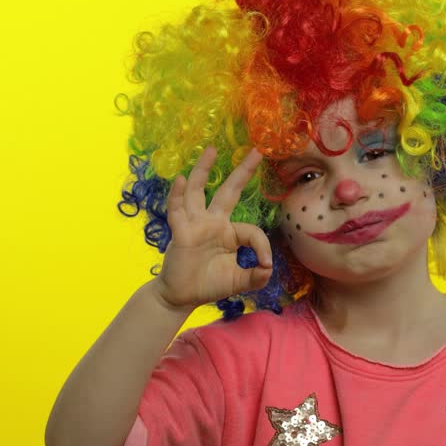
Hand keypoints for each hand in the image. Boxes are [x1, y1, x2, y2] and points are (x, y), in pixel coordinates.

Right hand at [152, 146, 272, 311]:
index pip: (252, 230)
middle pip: (229, 191)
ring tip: (211, 149)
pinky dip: (177, 195)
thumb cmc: (209, 284)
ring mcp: (195, 224)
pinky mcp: (180, 232)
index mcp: (229, 232)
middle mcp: (213, 222)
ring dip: (203, 170)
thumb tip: (268, 268)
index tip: (265, 264)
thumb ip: (256, 276)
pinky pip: (177, 211)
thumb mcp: (239, 282)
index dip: (262, 246)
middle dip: (242, 171)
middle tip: (256, 150)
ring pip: (199, 192)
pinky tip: (180, 180)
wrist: (181, 296)